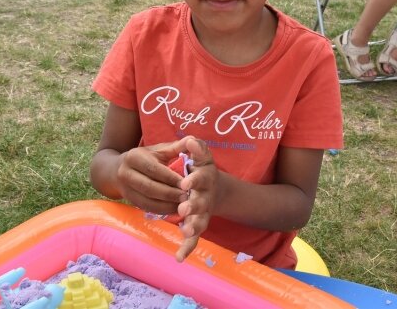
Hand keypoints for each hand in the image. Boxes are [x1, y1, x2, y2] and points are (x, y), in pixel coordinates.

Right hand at [115, 142, 188, 215]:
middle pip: (149, 186)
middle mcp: (126, 173)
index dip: (170, 177)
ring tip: (183, 205)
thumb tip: (192, 139)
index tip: (187, 183)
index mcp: (134, 157)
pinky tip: (174, 209)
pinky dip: (161, 210)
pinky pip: (146, 208)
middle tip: (186, 197)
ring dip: (166, 205)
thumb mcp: (158, 150)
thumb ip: (176, 147)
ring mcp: (126, 189)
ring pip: (147, 200)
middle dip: (169, 193)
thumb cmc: (145, 158)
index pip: (153, 169)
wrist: (118, 170)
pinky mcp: (130, 200)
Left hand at [175, 136, 218, 261]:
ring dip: (193, 227)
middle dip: (193, 206)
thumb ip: (197, 148)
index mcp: (206, 178)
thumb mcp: (203, 157)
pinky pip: (195, 238)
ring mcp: (204, 212)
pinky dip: (188, 248)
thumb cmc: (203, 169)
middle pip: (201, 202)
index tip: (184, 182)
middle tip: (183, 209)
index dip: (194, 180)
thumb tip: (190, 139)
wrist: (216, 189)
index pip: (201, 177)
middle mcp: (207, 196)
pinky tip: (179, 257)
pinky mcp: (199, 224)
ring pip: (200, 221)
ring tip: (186, 232)